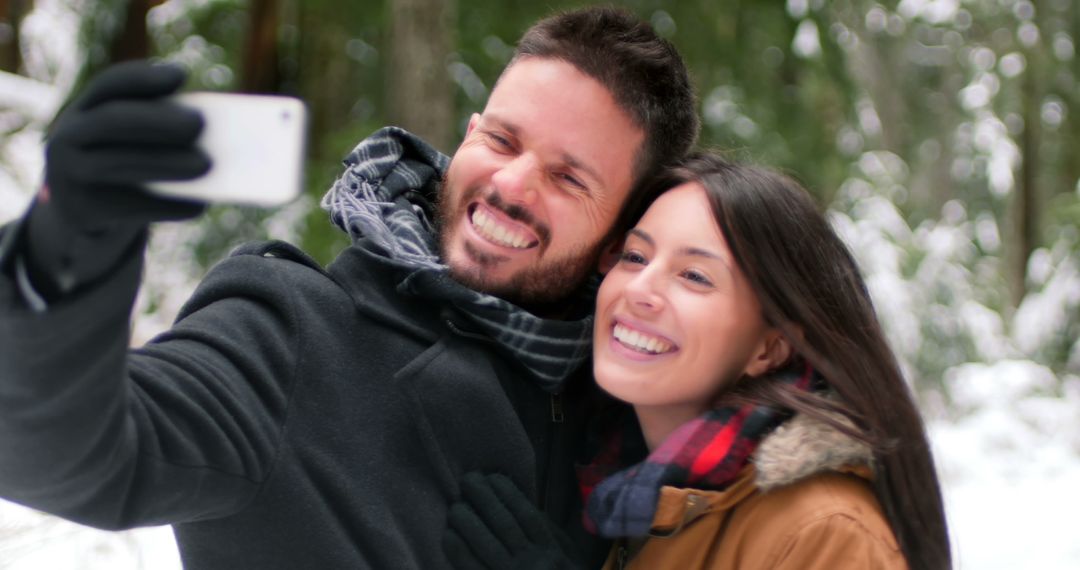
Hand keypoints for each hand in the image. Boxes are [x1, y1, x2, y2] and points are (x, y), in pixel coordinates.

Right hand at [43, 60, 209, 226]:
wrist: (86, 222)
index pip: (110, 84)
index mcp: (84, 111)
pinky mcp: (81, 211)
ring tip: (206, 164)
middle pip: (112, 120)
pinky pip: (129, 206)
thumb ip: (161, 130)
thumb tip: (214, 133)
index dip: (144, 78)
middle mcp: (67, 137)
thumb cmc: (125, 172)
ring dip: (167, 162)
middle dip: (156, 119)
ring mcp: (67, 175)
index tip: (181, 75)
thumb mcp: (130, 144)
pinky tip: (197, 205)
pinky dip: (167, 205)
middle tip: (199, 124)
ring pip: (118, 163)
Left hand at [444, 472, 584, 569]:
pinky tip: (449, 534)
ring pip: (485, 542)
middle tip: (467, 480)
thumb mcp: (568, 560)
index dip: (508, 492)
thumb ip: (551, 534)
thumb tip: (522, 504)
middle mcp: (532, 564)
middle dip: (483, 498)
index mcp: (553, 553)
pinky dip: (458, 549)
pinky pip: (470, 567)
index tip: (493, 477)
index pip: (527, 514)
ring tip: (455, 505)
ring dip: (467, 520)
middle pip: (503, 523)